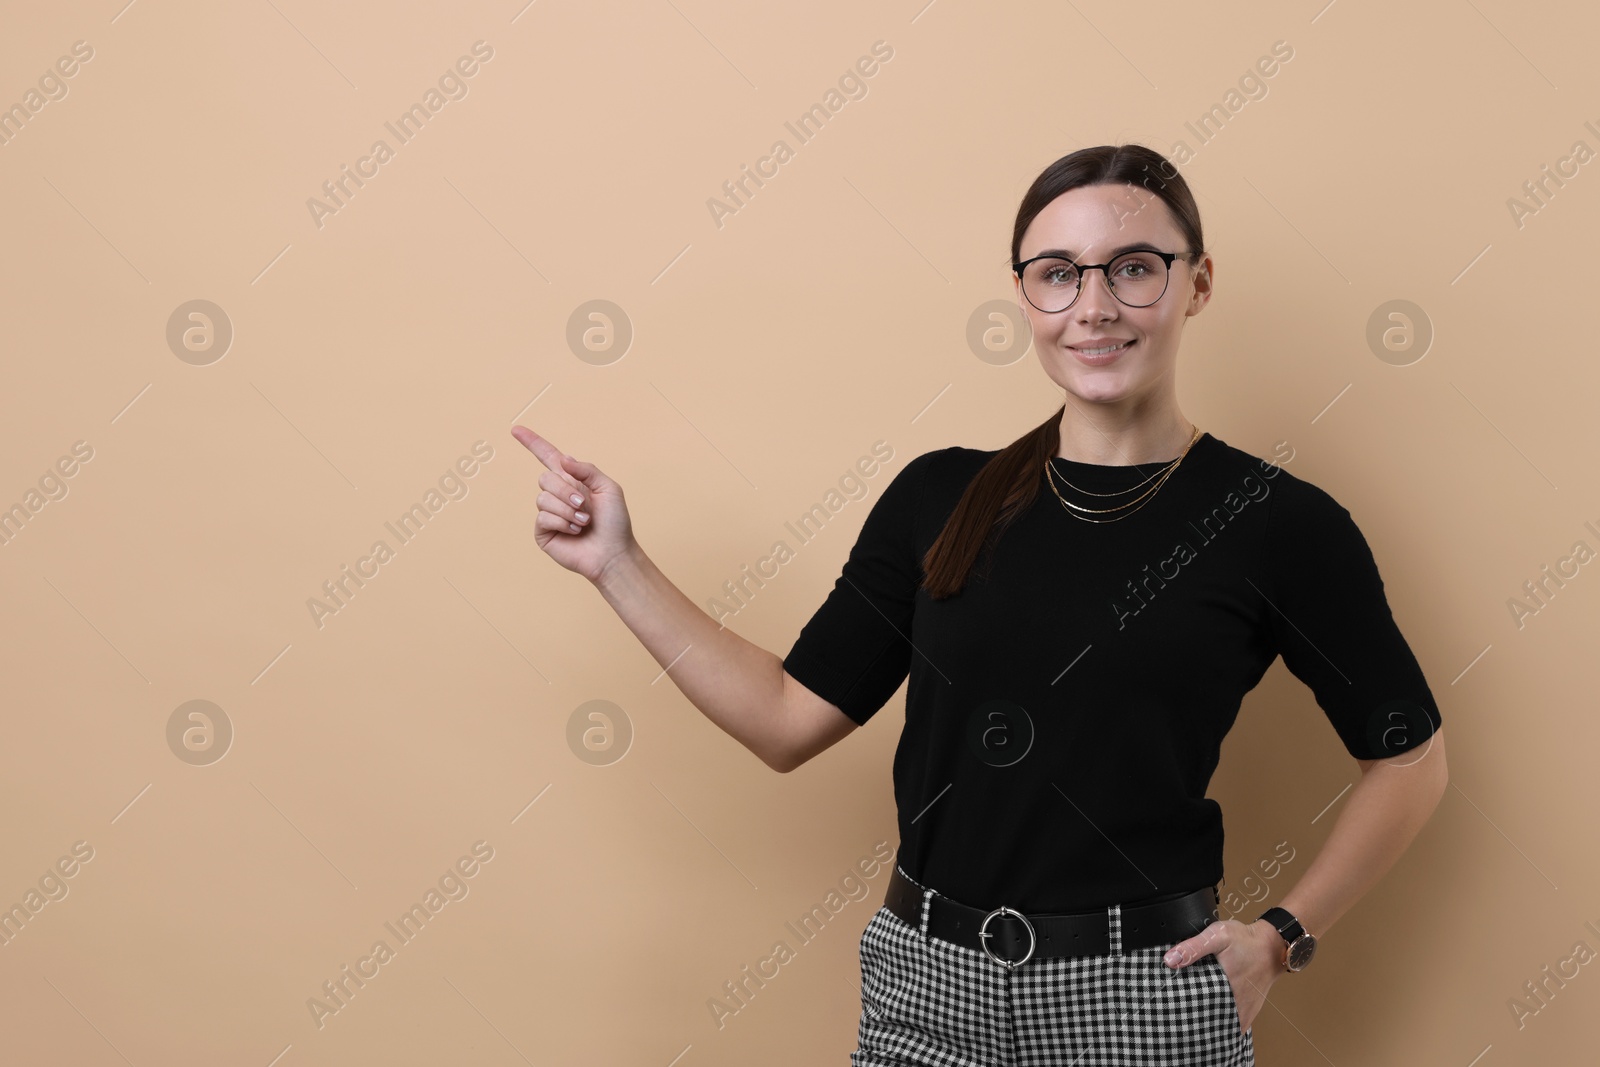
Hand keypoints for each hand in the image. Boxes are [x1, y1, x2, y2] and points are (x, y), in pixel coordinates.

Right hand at [511, 426, 635, 583]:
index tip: (516, 430)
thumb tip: (563, 459)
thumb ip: (587, 470)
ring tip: (584, 521)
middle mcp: (557, 494)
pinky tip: (575, 531)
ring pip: (543, 498)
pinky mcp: (543, 531)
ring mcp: (548, 513)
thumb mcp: (608, 488)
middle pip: (545, 478)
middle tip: (585, 505)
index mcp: (572, 480)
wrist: (613, 552)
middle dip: (567, 491)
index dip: (532, 443)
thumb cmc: (614, 522)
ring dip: (567, 509)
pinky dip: (562, 522)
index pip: (548, 456)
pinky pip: (543, 517)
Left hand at [1161, 917, 1285, 1033]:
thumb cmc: (1246, 940)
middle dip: (1194, 1021)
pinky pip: (1234, 1024)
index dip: (1183, 1013)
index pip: (1197, 1010)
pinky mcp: (1249, 1010)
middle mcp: (1235, 1003)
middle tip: (1180, 1015)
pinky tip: (1210, 1019)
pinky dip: (1222, 1023)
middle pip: (1209, 1021)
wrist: (1273, 946)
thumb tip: (1170, 960)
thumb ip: (1194, 947)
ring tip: (1192, 1021)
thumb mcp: (1218, 936)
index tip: (1172, 1011)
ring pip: (1222, 1025)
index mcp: (1223, 988)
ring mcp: (1244, 1010)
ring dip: (1209, 1024)